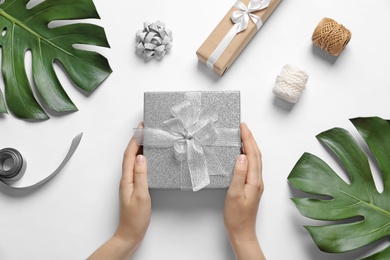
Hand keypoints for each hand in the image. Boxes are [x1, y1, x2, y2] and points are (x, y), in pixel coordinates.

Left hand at [88, 123, 150, 258]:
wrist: (130, 233)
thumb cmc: (136, 218)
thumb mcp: (142, 195)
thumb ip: (141, 176)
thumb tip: (141, 157)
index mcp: (127, 179)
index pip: (130, 154)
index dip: (135, 139)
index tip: (141, 127)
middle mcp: (126, 178)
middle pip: (130, 154)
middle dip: (136, 139)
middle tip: (144, 128)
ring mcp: (129, 182)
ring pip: (133, 160)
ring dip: (138, 147)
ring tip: (146, 137)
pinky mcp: (134, 186)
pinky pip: (136, 167)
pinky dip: (141, 157)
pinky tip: (147, 157)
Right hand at [224, 122, 264, 259]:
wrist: (242, 232)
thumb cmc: (236, 216)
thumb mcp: (234, 194)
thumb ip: (238, 174)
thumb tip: (241, 156)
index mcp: (254, 180)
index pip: (252, 154)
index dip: (248, 139)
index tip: (243, 127)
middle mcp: (257, 180)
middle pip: (256, 155)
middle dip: (250, 139)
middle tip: (243, 126)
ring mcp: (256, 183)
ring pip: (255, 159)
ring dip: (250, 146)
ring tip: (243, 136)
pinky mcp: (252, 186)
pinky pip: (252, 166)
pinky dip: (248, 155)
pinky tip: (243, 154)